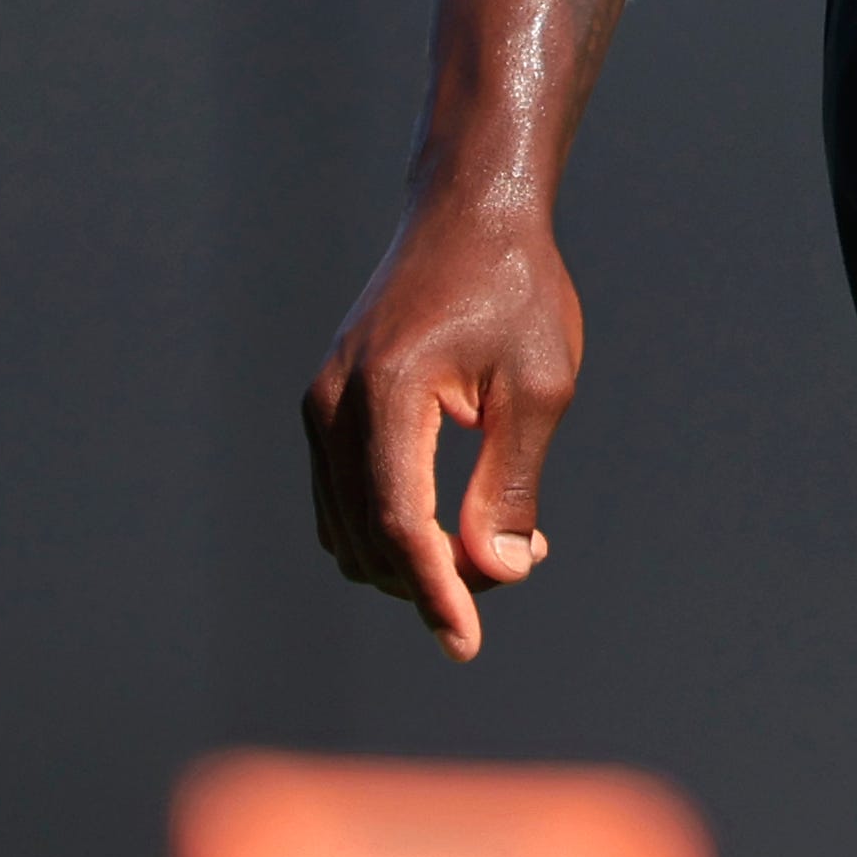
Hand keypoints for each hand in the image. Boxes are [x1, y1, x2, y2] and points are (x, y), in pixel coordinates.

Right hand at [301, 182, 582, 660]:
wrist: (468, 212)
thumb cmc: (515, 290)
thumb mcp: (537, 386)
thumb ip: (511, 482)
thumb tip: (491, 571)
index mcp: (387, 391)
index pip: (399, 524)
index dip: (434, 593)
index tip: (467, 644)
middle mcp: (334, 402)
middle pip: (368, 539)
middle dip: (435, 580)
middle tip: (519, 565)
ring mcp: (320, 405)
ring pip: (347, 530)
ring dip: (412, 562)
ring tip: (499, 542)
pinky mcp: (326, 408)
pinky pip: (342, 501)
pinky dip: (390, 532)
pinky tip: (455, 523)